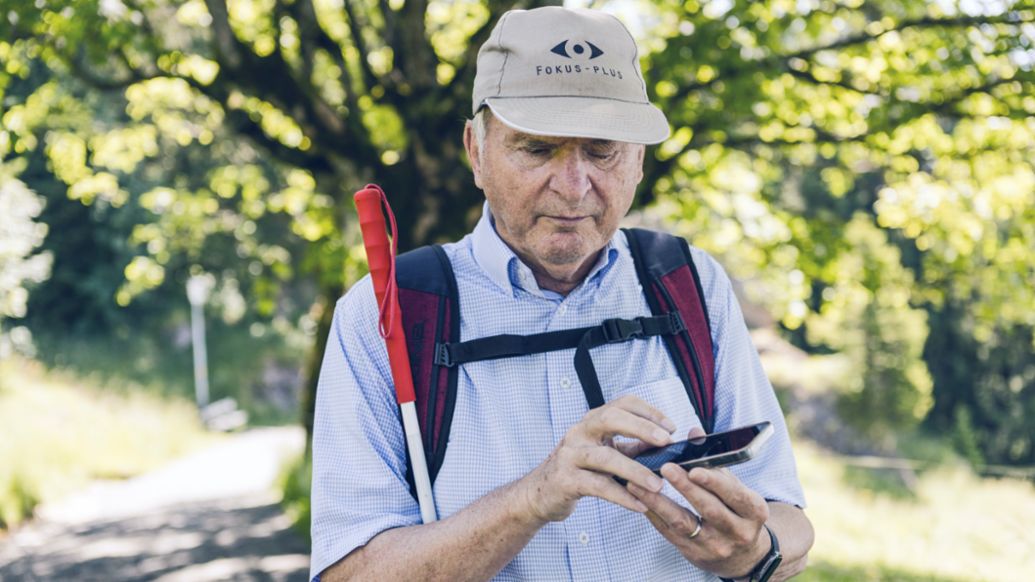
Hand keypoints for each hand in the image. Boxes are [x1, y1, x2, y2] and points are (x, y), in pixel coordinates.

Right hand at [517, 395, 676, 523]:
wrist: (540, 492)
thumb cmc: (577, 469)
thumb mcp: (604, 452)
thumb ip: (632, 448)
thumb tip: (665, 446)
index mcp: (592, 422)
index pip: (622, 404)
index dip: (648, 411)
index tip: (670, 426)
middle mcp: (579, 432)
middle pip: (611, 418)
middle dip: (641, 427)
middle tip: (665, 441)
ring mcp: (570, 455)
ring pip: (605, 457)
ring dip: (635, 470)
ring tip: (657, 484)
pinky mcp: (566, 480)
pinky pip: (598, 486)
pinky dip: (621, 496)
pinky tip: (639, 504)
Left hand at [627, 428, 770, 578]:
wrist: (742, 556)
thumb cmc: (737, 510)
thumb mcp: (736, 487)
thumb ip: (715, 461)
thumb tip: (694, 433)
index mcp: (754, 511)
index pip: (735, 494)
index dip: (714, 482)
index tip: (694, 469)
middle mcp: (738, 531)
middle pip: (709, 508)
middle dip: (685, 488)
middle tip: (665, 467)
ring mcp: (715, 546)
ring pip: (684, 522)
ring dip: (659, 501)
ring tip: (638, 483)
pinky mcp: (694, 554)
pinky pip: (669, 533)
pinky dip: (654, 514)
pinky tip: (640, 498)